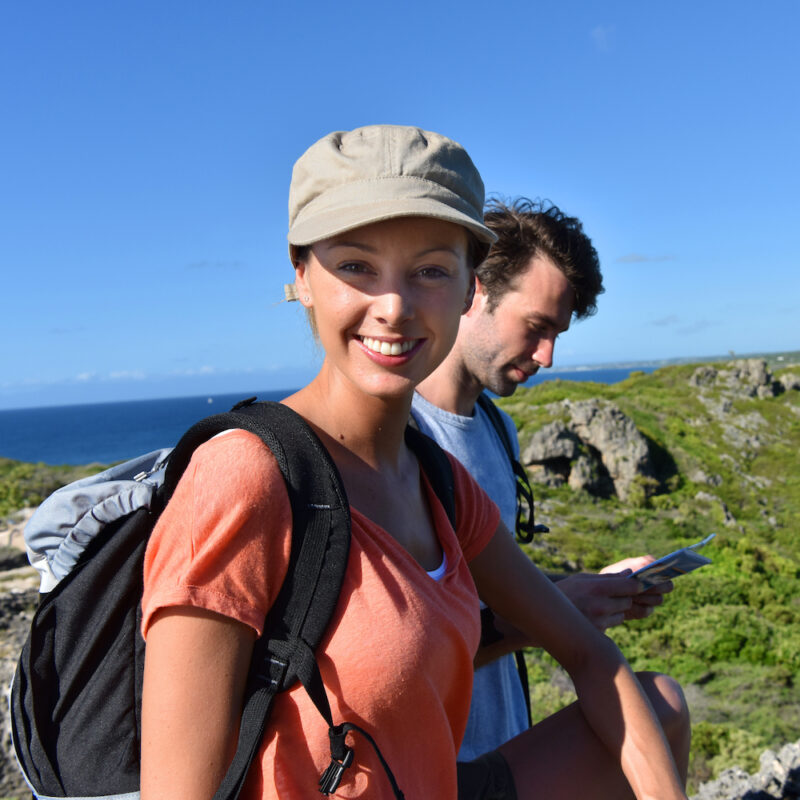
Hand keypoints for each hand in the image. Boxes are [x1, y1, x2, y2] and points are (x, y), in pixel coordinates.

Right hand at [556, 561, 671, 630]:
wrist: (543, 615)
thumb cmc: (563, 592)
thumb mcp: (581, 579)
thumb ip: (607, 578)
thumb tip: (629, 574)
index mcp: (597, 588)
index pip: (630, 586)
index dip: (636, 585)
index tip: (636, 584)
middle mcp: (600, 605)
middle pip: (628, 600)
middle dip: (623, 597)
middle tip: (610, 594)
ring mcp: (600, 621)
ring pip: (622, 613)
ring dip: (616, 609)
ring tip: (596, 605)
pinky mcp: (598, 633)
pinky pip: (613, 623)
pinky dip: (608, 619)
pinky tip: (592, 615)